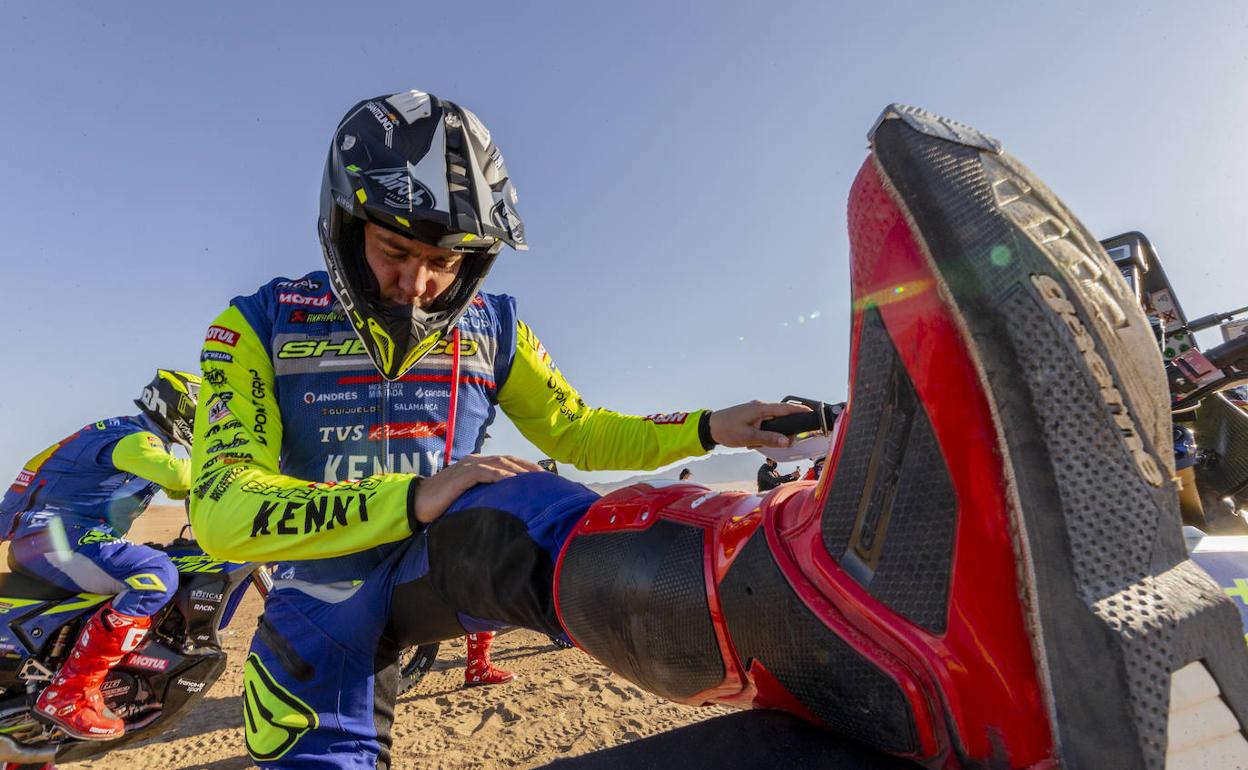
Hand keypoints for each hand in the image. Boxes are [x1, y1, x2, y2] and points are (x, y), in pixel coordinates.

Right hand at [414, 454, 543, 524]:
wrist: (416, 503)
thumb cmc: (442, 503)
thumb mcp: (469, 498)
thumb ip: (484, 496)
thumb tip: (506, 507)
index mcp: (477, 465)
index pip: (507, 462)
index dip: (526, 468)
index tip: (544, 478)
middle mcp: (474, 461)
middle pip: (508, 460)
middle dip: (529, 468)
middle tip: (547, 478)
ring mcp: (468, 467)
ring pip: (499, 463)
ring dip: (519, 471)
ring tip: (535, 479)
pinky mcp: (461, 475)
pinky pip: (485, 473)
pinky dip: (501, 476)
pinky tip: (513, 482)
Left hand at [709, 400, 811, 448]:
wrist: (709, 427)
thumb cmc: (727, 429)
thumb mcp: (748, 437)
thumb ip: (769, 439)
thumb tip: (788, 441)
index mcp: (761, 409)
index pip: (785, 408)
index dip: (800, 410)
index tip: (813, 413)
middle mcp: (760, 407)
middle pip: (781, 415)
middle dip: (786, 427)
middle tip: (791, 438)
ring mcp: (755, 411)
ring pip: (773, 422)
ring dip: (772, 433)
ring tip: (763, 442)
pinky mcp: (751, 417)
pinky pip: (765, 424)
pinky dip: (765, 433)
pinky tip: (755, 442)